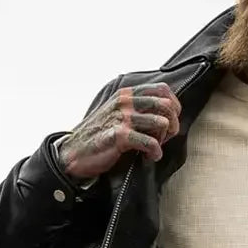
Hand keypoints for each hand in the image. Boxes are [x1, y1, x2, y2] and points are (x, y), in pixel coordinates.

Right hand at [57, 83, 181, 182]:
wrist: (74, 152)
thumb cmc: (98, 136)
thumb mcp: (117, 114)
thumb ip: (136, 109)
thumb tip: (163, 114)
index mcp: (127, 94)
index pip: (163, 90)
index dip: (174, 107)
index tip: (170, 123)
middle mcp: (126, 102)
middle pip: (166, 106)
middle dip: (172, 125)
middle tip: (164, 139)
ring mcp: (123, 117)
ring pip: (162, 123)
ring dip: (163, 139)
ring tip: (154, 149)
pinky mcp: (121, 136)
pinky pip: (151, 142)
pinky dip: (155, 152)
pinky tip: (150, 157)